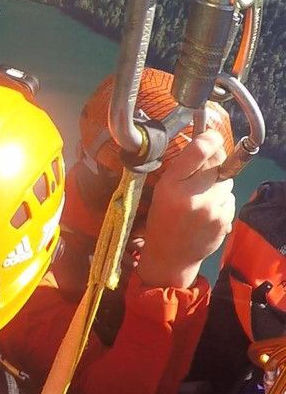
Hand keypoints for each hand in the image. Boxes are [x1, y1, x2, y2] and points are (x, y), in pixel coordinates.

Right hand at [138, 129, 235, 287]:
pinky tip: (208, 212)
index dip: (210, 139)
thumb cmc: (163, 220)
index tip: (212, 137)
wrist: (171, 256)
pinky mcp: (224, 219)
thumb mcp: (163, 191)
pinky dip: (222, 202)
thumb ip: (184, 170)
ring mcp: (210, 208)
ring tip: (201, 200)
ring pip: (226, 182)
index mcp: (170, 185)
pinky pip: (230, 199)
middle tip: (201, 177)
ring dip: (218, 186)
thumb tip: (210, 145)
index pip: (198, 151)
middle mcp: (191, 195)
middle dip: (213, 167)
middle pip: (217, 165)